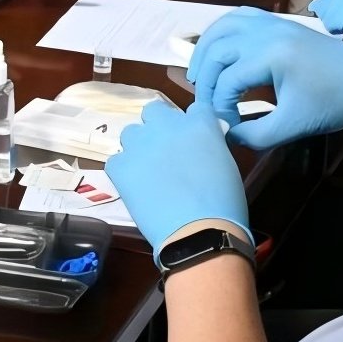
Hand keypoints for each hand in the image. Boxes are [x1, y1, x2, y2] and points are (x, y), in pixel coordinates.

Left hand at [105, 100, 250, 252]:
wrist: (199, 232)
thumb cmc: (223, 203)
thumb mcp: (225, 162)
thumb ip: (210, 143)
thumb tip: (201, 140)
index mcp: (199, 123)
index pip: (193, 109)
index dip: (191, 125)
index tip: (191, 140)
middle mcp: (167, 126)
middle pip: (154, 111)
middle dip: (158, 127)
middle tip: (164, 151)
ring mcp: (140, 145)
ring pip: (131, 133)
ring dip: (139, 147)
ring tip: (147, 171)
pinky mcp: (121, 166)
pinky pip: (116, 160)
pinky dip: (124, 171)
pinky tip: (136, 187)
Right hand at [188, 9, 342, 148]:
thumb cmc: (335, 104)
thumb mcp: (293, 126)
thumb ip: (254, 135)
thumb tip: (224, 134)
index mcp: (273, 55)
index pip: (228, 79)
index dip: (220, 105)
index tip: (226, 126)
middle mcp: (268, 32)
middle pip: (217, 49)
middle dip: (206, 78)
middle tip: (204, 103)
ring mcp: (274, 22)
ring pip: (223, 26)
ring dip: (206, 49)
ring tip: (201, 75)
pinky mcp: (279, 22)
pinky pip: (240, 16)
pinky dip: (222, 32)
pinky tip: (219, 51)